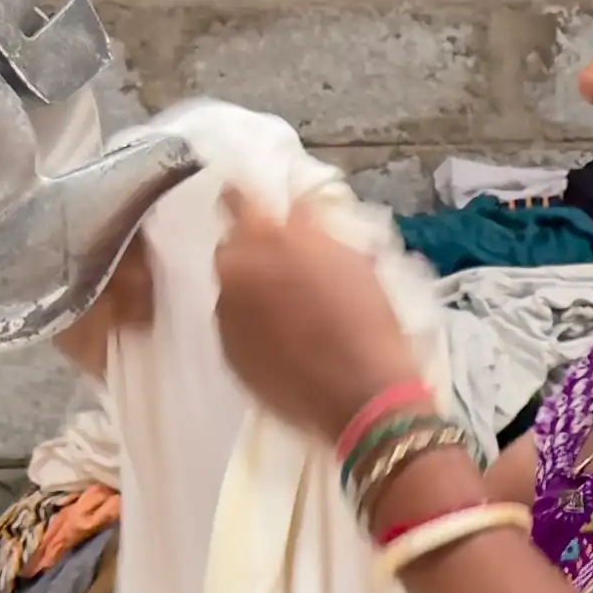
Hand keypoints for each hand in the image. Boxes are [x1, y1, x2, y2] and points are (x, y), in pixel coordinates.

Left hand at [197, 187, 430, 450]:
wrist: (362, 395)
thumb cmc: (366, 318)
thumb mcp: (350, 256)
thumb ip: (309, 225)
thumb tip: (290, 207)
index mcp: (263, 239)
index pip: (235, 198)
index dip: (246, 197)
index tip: (259, 206)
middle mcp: (234, 272)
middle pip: (232, 249)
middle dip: (254, 253)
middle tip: (289, 271)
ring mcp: (226, 316)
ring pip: (234, 291)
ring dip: (254, 293)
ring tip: (293, 316)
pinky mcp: (228, 355)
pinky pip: (237, 328)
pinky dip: (254, 329)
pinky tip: (287, 345)